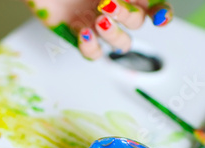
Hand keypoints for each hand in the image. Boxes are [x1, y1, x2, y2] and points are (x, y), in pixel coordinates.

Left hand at [25, 0, 172, 59]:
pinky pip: (93, 53)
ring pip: (120, 44)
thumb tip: (133, 0)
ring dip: (113, 34)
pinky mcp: (76, 35)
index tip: (159, 18)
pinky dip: (91, 46)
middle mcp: (112, 8)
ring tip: (97, 20)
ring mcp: (95, 23)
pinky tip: (81, 31)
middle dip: (126, 16)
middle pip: (136, 24)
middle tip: (106, 4)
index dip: (160, 14)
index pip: (151, 7)